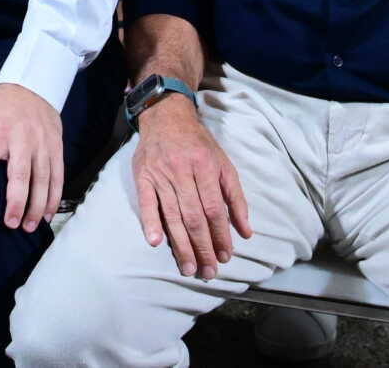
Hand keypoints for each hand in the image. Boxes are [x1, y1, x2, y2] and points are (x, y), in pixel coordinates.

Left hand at [0, 81, 61, 231]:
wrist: (32, 86)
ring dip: (37, 205)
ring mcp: (43, 143)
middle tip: (9, 224)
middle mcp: (23, 138)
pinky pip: (58, 175)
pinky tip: (48, 213)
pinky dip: (54, 196)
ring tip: (28, 226)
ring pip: (43, 178)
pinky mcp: (56, 147)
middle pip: (20, 174)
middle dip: (16, 202)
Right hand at [130, 95, 251, 275]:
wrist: (166, 116)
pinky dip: (150, 222)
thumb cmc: (199, 144)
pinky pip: (147, 202)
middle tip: (208, 272)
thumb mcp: (223, 164)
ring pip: (172, 215)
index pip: (214, 209)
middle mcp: (182, 170)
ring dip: (181, 244)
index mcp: (205, 166)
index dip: (220, 235)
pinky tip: (156, 242)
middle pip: (193, 216)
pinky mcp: (143, 176)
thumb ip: (236, 198)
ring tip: (189, 267)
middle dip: (202, 247)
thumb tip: (246, 232)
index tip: (225, 257)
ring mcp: (160, 173)